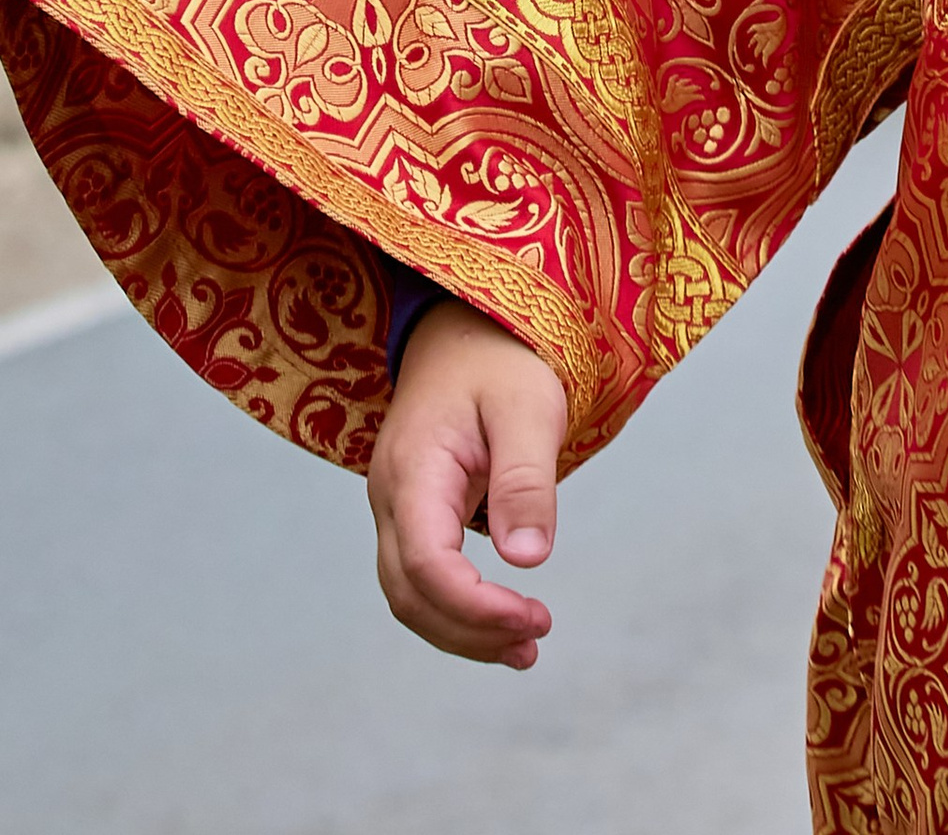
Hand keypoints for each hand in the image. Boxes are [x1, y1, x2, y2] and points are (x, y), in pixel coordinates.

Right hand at [368, 298, 567, 670]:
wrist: (467, 323)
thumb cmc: (503, 358)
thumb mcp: (528, 407)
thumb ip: (525, 481)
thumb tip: (529, 560)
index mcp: (413, 470)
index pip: (426, 564)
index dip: (474, 606)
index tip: (533, 617)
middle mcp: (390, 496)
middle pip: (409, 593)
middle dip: (469, 630)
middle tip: (534, 639)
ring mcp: (395, 506)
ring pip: (408, 594)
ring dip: (460, 631)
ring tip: (525, 647)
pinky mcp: (412, 511)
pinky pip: (421, 575)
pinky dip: (455, 607)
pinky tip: (500, 621)